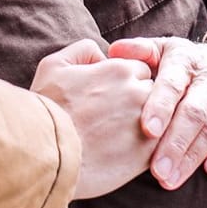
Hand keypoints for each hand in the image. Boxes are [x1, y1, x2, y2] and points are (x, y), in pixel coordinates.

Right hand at [33, 38, 160, 200]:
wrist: (46, 157)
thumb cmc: (47, 111)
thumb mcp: (53, 66)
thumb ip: (83, 50)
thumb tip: (102, 53)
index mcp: (120, 70)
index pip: (140, 69)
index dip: (127, 82)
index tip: (112, 96)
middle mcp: (139, 93)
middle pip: (153, 91)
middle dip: (141, 100)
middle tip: (116, 116)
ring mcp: (147, 125)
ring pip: (160, 119)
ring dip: (148, 124)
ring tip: (121, 136)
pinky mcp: (148, 155)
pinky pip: (159, 145)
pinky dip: (148, 147)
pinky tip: (126, 153)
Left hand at [111, 35, 206, 189]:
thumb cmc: (187, 63)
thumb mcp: (165, 49)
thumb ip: (140, 51)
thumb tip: (113, 51)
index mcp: (186, 61)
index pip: (173, 83)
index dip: (161, 106)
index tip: (147, 130)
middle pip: (194, 112)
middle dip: (175, 143)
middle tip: (156, 171)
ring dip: (193, 156)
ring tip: (170, 180)